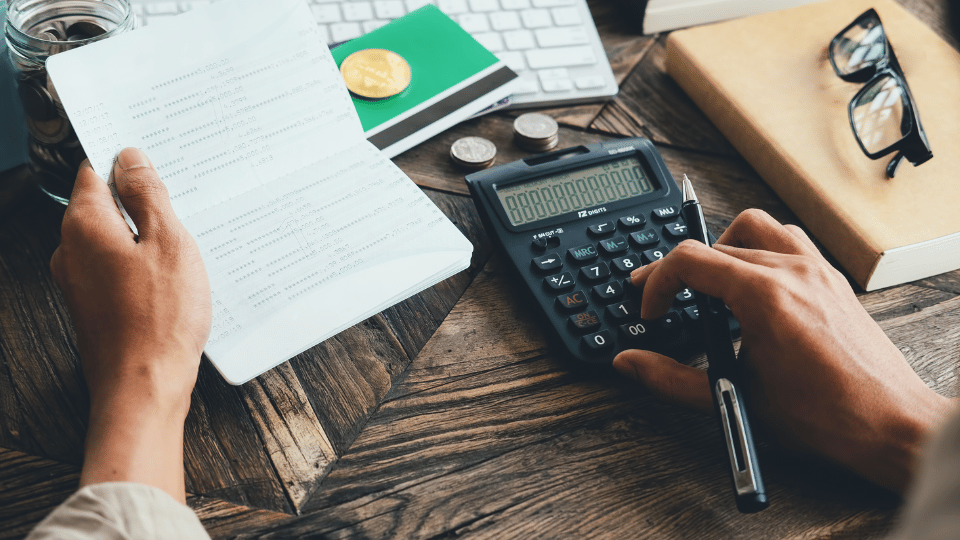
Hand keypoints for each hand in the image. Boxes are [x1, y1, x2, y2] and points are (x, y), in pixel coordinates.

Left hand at [50, 148, 210, 500]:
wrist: (144, 387)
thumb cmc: (159, 320)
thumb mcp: (168, 243)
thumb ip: (147, 196)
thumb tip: (129, 159)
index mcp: (85, 225)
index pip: (95, 171)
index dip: (128, 162)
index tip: (158, 160)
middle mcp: (71, 250)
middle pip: (104, 206)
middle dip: (141, 201)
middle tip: (184, 205)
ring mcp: (79, 281)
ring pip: (113, 240)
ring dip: (145, 237)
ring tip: (186, 245)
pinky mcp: (94, 306)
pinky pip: (118, 269)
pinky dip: (142, 265)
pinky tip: (173, 278)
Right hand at [613, 209, 954, 493]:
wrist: (889, 424)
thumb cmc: (825, 416)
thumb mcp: (734, 398)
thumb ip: (671, 379)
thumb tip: (631, 364)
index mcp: (765, 296)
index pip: (690, 260)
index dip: (656, 283)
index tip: (652, 312)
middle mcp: (792, 272)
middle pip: (715, 242)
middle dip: (680, 269)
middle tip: (666, 299)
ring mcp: (816, 271)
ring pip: (756, 227)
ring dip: (723, 248)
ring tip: (710, 284)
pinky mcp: (832, 280)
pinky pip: (790, 240)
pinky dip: (761, 250)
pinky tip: (754, 285)